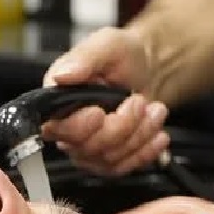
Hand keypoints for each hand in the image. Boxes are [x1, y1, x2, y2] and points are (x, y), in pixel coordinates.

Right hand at [42, 27, 169, 175]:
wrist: (147, 70)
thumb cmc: (124, 57)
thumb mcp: (107, 45)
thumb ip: (83, 58)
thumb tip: (61, 75)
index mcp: (58, 100)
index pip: (56, 128)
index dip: (79, 126)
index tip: (99, 112)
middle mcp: (68, 128)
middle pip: (87, 148)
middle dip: (121, 126)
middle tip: (137, 101)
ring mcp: (87, 148)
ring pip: (109, 159)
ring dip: (139, 134)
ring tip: (154, 110)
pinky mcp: (107, 160)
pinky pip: (124, 167)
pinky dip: (146, 150)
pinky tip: (156, 133)